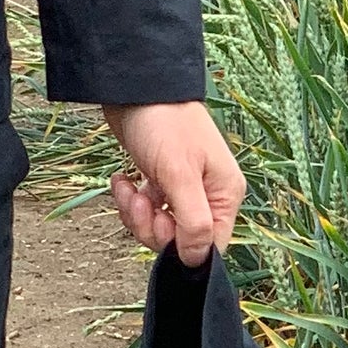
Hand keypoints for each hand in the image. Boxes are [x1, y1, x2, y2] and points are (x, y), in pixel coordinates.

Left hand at [101, 100, 244, 267]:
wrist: (133, 86)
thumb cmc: (164, 123)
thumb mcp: (179, 175)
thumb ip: (193, 221)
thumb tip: (200, 261)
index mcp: (225, 193)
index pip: (210, 244)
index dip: (180, 246)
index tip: (159, 224)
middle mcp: (208, 193)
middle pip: (181, 238)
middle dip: (152, 226)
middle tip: (139, 203)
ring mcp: (183, 186)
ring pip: (160, 225)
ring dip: (137, 213)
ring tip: (127, 188)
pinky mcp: (160, 179)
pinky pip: (146, 207)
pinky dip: (130, 199)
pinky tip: (122, 180)